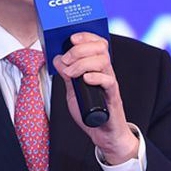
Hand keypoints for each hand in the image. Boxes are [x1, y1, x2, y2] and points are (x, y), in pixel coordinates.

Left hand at [53, 32, 138, 164]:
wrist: (103, 133)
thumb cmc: (90, 111)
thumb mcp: (73, 91)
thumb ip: (67, 76)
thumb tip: (57, 59)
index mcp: (97, 67)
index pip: (97, 43)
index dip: (86, 37)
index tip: (72, 38)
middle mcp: (106, 72)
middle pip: (100, 48)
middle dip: (80, 50)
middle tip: (66, 61)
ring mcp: (110, 83)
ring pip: (103, 61)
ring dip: (83, 63)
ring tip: (70, 74)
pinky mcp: (113, 96)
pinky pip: (109, 81)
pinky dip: (96, 77)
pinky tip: (85, 79)